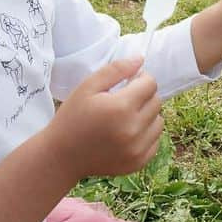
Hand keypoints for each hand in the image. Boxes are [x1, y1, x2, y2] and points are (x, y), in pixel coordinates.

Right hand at [44, 57, 162, 181]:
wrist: (62, 157)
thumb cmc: (73, 117)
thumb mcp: (88, 86)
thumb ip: (116, 69)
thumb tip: (140, 59)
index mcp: (121, 107)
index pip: (150, 83)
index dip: (139, 79)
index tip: (127, 83)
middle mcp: (133, 129)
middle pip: (156, 101)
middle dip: (144, 96)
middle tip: (124, 100)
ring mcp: (137, 149)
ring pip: (159, 121)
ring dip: (147, 115)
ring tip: (126, 117)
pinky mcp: (138, 162)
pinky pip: (156, 140)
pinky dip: (146, 134)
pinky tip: (128, 133)